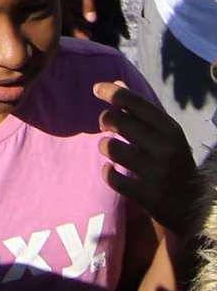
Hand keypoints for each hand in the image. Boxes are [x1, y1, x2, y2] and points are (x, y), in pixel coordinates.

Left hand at [94, 81, 199, 235]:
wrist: (194, 207)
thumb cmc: (174, 163)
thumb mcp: (166, 135)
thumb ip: (142, 112)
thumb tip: (117, 83)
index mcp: (172, 131)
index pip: (138, 103)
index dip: (114, 93)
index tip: (96, 88)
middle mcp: (166, 149)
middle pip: (120, 122)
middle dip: (105, 120)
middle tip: (105, 124)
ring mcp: (157, 174)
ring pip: (112, 148)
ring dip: (105, 146)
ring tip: (111, 149)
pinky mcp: (148, 196)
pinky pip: (112, 177)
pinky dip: (107, 172)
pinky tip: (111, 170)